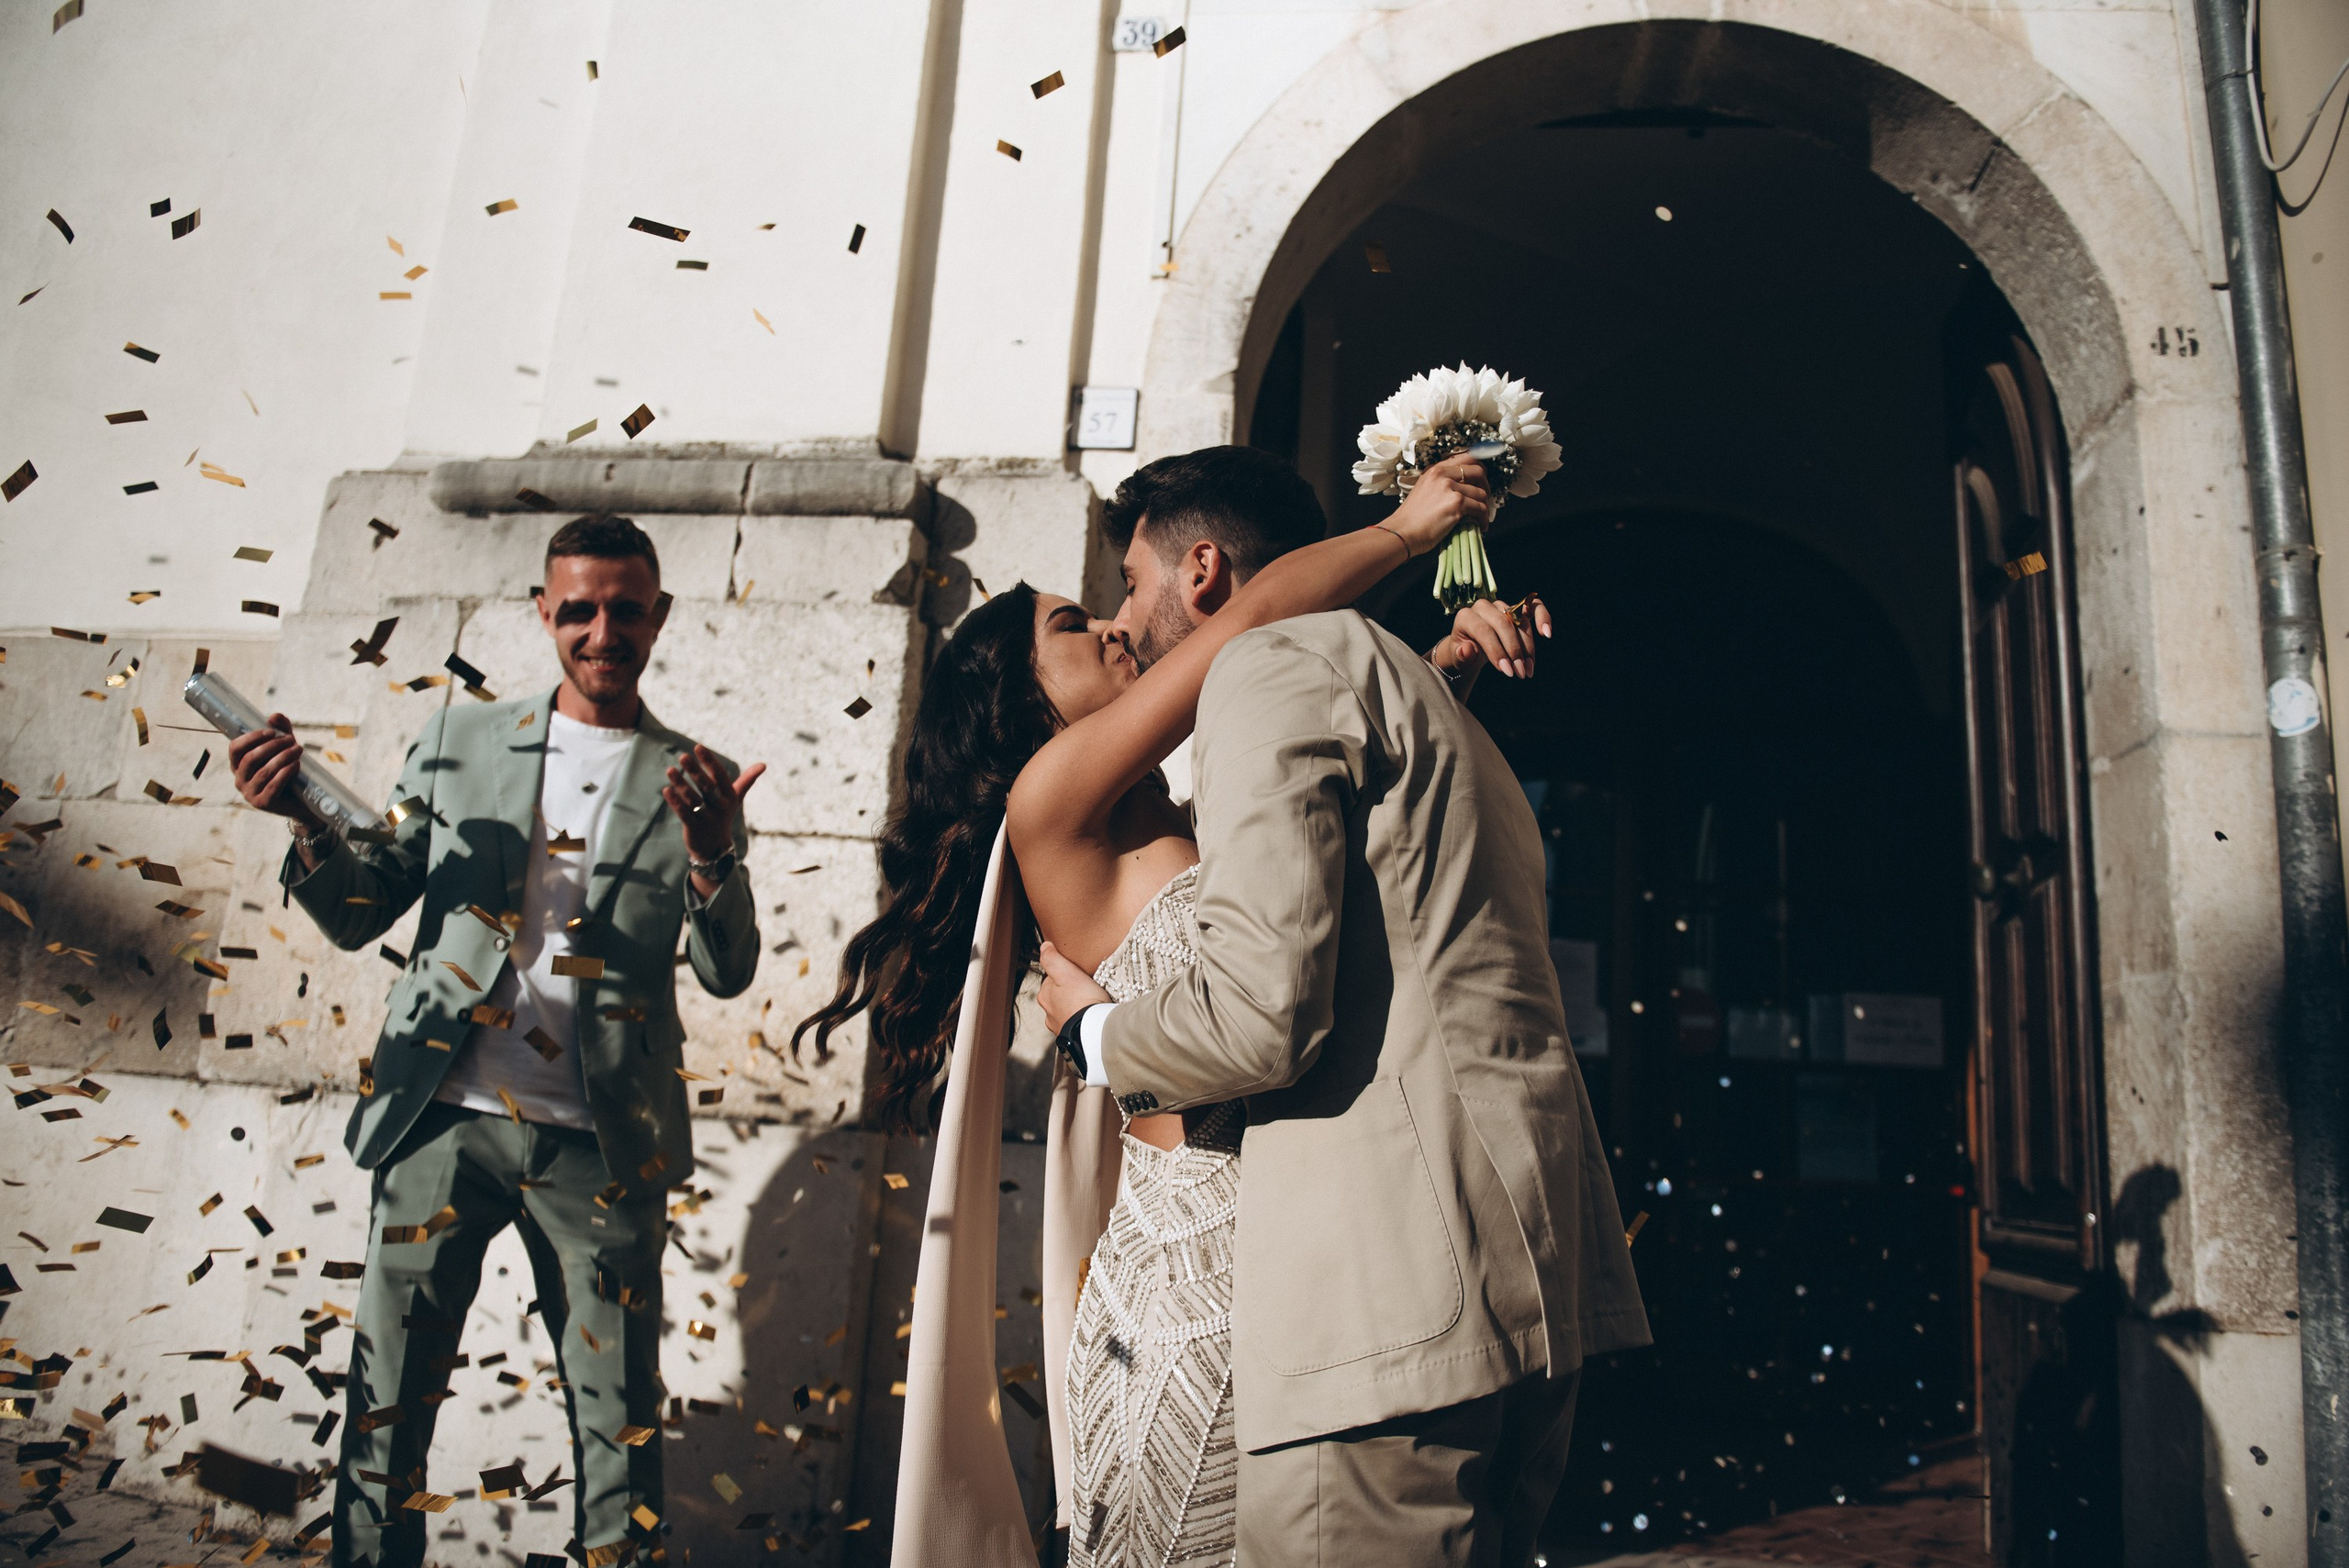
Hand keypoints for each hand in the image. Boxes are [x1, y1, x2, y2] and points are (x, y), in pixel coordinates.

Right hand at [229, 713, 324, 829]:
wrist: (301, 800)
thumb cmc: (288, 770)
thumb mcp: (284, 747)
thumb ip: (280, 730)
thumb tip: (274, 716)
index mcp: (238, 765)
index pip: (235, 748)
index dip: (251, 737)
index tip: (271, 731)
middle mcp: (240, 780)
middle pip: (251, 758)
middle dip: (272, 745)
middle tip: (291, 739)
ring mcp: (249, 793)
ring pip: (264, 771)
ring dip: (283, 757)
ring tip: (298, 749)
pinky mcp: (263, 803)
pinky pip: (274, 784)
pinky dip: (286, 771)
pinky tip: (297, 764)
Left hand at [664, 745, 766, 861]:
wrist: (715, 847)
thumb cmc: (723, 814)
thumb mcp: (735, 798)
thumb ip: (747, 780)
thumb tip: (764, 764)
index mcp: (729, 796)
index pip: (720, 776)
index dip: (709, 761)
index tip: (698, 747)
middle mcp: (720, 807)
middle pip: (707, 786)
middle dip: (695, 771)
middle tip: (683, 756)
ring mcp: (707, 818)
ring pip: (693, 799)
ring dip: (681, 784)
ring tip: (670, 770)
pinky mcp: (694, 828)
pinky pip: (684, 813)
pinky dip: (675, 802)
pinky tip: (667, 790)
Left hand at [1038, 941, 1113, 1034]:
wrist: (1094, 1030)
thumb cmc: (1081, 1000)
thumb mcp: (1066, 972)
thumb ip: (1053, 959)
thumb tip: (1044, 947)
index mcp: (1044, 996)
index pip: (1051, 979)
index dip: (1064, 973)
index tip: (1077, 973)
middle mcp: (1048, 1013)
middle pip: (1058, 996)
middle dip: (1069, 991)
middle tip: (1085, 986)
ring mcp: (1060, 1026)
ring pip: (1066, 1011)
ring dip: (1075, 1007)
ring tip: (1091, 1002)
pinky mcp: (1072, 1037)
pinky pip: (1076, 1024)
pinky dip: (1081, 1019)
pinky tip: (1091, 1016)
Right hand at [1387, 453, 1494, 557]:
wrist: (1402, 532)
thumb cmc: (1411, 518)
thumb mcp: (1423, 491)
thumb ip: (1441, 484)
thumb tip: (1462, 488)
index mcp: (1435, 471)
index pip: (1465, 458)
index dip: (1479, 467)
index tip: (1483, 479)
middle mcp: (1442, 475)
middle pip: (1478, 471)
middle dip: (1486, 485)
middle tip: (1484, 499)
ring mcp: (1450, 488)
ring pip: (1481, 493)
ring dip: (1485, 507)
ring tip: (1481, 517)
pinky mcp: (1457, 504)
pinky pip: (1480, 508)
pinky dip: (1484, 518)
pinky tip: (1481, 525)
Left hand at [1430, 594, 1551, 680]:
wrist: (1470, 648)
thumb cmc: (1462, 654)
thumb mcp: (1456, 659)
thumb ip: (1460, 655)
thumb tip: (1466, 649)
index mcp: (1465, 616)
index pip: (1484, 631)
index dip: (1496, 651)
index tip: (1506, 671)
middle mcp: (1484, 607)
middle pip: (1504, 625)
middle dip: (1514, 651)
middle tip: (1520, 673)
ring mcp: (1501, 606)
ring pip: (1519, 622)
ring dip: (1528, 647)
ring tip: (1529, 670)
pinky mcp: (1516, 609)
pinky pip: (1533, 607)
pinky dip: (1543, 617)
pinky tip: (1547, 633)